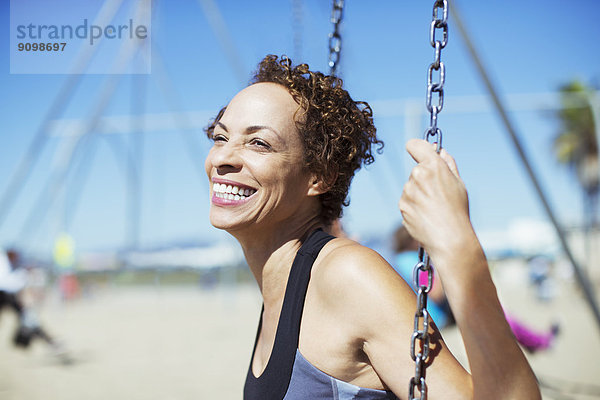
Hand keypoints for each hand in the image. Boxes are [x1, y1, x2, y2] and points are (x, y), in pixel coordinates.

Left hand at [398, 139, 471, 260]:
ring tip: (434, 208)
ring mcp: (407, 191)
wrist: (449, 238)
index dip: (418, 147)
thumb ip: (448, 164)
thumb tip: (440, 151)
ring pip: (411, 187)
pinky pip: (407, 201)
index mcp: (433, 166)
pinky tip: (427, 215)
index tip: (421, 151)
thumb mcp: (458, 183)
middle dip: (424, 178)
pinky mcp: (402, 205)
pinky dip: (415, 206)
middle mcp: (417, 175)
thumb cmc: (457, 211)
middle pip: (416, 170)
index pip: (415, 145)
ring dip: (419, 194)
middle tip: (439, 193)